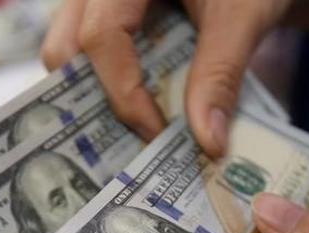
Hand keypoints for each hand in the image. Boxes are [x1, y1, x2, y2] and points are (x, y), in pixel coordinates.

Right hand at [40, 0, 291, 156]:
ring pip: (70, 50)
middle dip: (93, 99)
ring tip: (139, 126)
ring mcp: (99, 0)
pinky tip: (144, 107)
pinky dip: (111, 83)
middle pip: (66, 46)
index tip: (156, 133)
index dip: (123, 92)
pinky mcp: (110, 13)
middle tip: (136, 138)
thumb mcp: (242, 16)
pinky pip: (91, 51)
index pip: (101, 35)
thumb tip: (207, 143)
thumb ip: (221, 73)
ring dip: (98, 93)